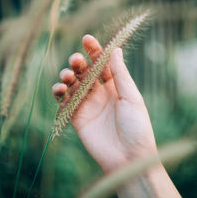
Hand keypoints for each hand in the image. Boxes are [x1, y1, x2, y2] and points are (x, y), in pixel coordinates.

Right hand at [52, 35, 156, 171]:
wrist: (129, 158)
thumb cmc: (136, 127)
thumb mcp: (131, 97)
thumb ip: (120, 74)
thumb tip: (115, 50)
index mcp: (116, 87)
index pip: (102, 64)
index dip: (95, 51)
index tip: (87, 39)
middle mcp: (100, 94)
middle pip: (85, 72)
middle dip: (79, 62)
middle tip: (76, 59)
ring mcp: (88, 105)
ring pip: (73, 84)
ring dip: (67, 76)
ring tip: (68, 75)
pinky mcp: (77, 118)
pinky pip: (64, 102)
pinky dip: (60, 93)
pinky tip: (60, 88)